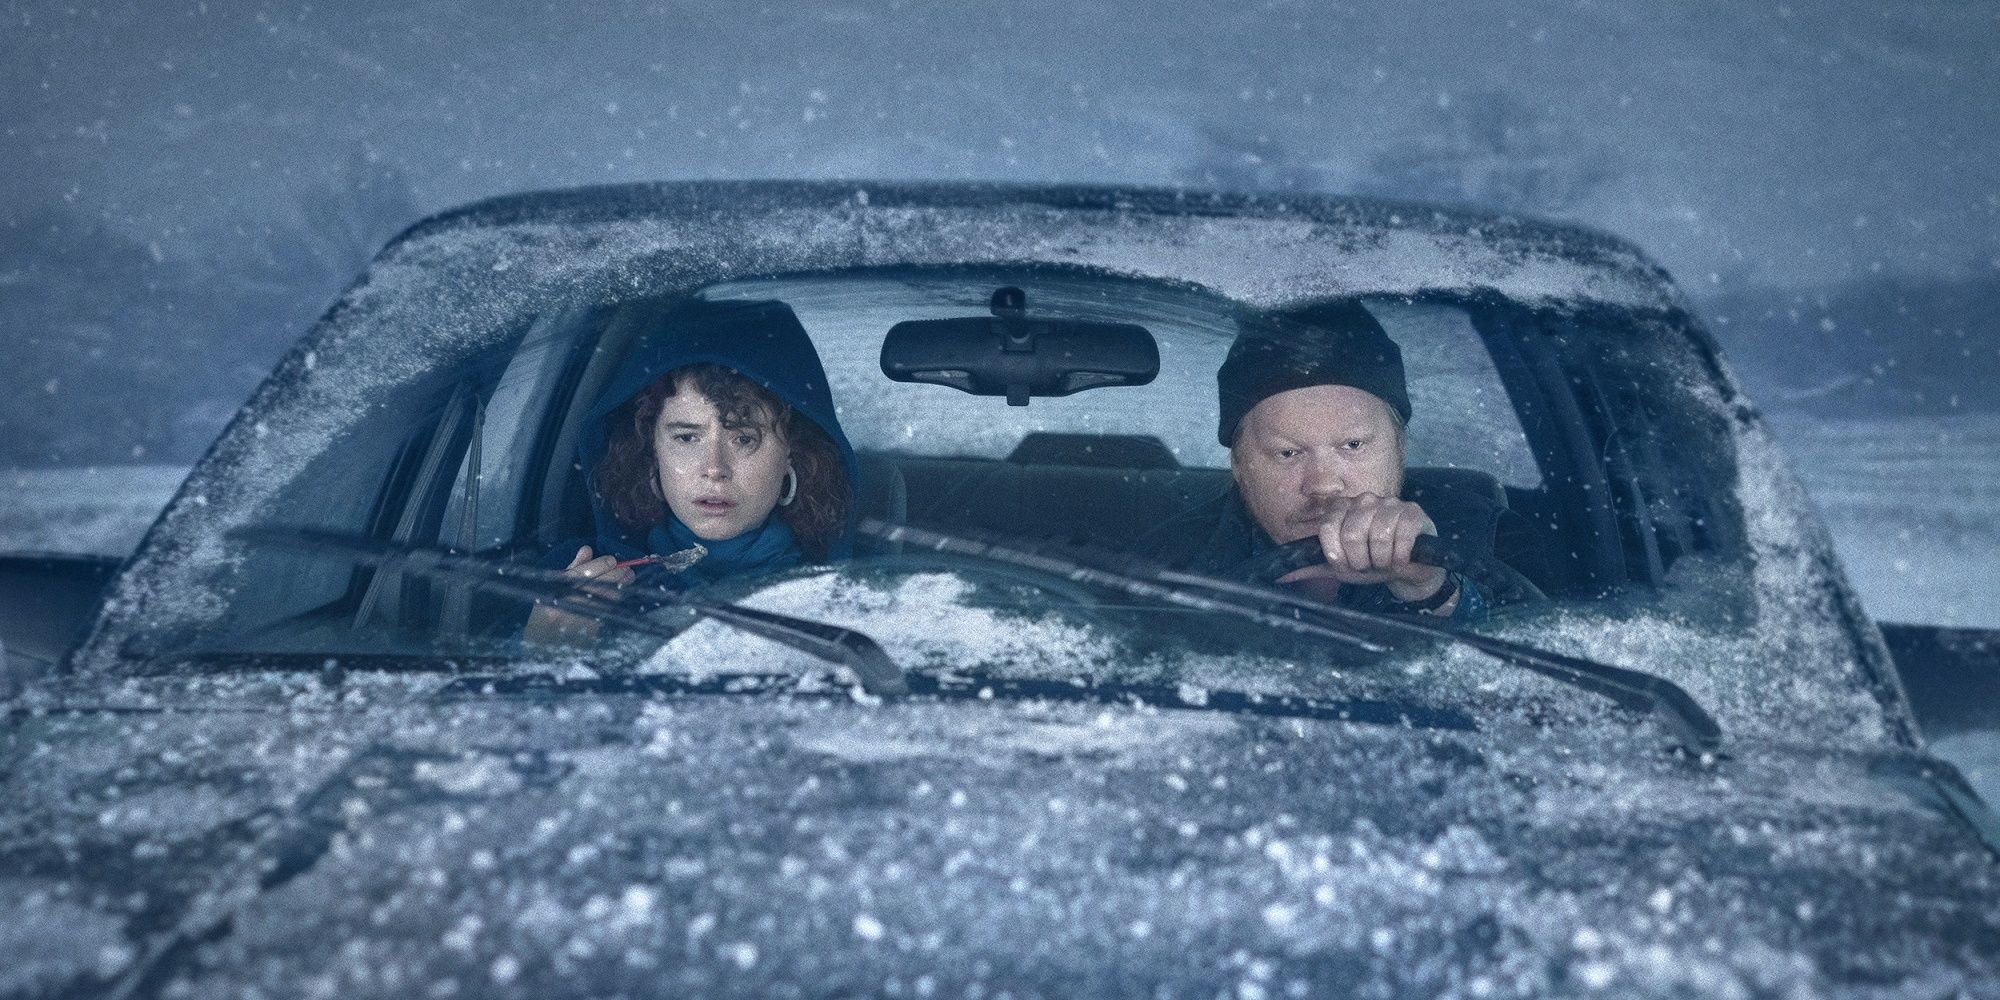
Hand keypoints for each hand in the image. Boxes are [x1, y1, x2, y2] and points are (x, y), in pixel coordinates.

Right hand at [524, 545, 635, 643]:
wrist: (545, 640)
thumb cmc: (548, 609)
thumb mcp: (554, 586)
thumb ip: (573, 567)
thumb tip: (587, 549)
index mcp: (561, 588)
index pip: (586, 572)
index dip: (602, 564)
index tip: (612, 560)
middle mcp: (573, 600)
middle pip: (602, 583)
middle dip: (617, 573)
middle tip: (627, 568)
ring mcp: (585, 614)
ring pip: (609, 596)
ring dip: (622, 585)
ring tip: (629, 577)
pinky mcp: (593, 626)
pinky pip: (610, 607)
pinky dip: (618, 597)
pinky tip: (622, 592)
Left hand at [1276, 494, 1448, 601]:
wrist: (1410, 573)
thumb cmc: (1374, 565)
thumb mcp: (1341, 568)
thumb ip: (1312, 567)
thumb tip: (1280, 576)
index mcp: (1344, 509)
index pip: (1327, 527)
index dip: (1337, 554)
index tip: (1347, 564)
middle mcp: (1365, 500)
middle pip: (1350, 534)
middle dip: (1360, 561)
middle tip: (1369, 564)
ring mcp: (1390, 504)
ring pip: (1376, 537)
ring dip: (1381, 561)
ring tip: (1386, 561)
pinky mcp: (1413, 513)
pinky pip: (1400, 539)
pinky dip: (1400, 558)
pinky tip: (1402, 558)